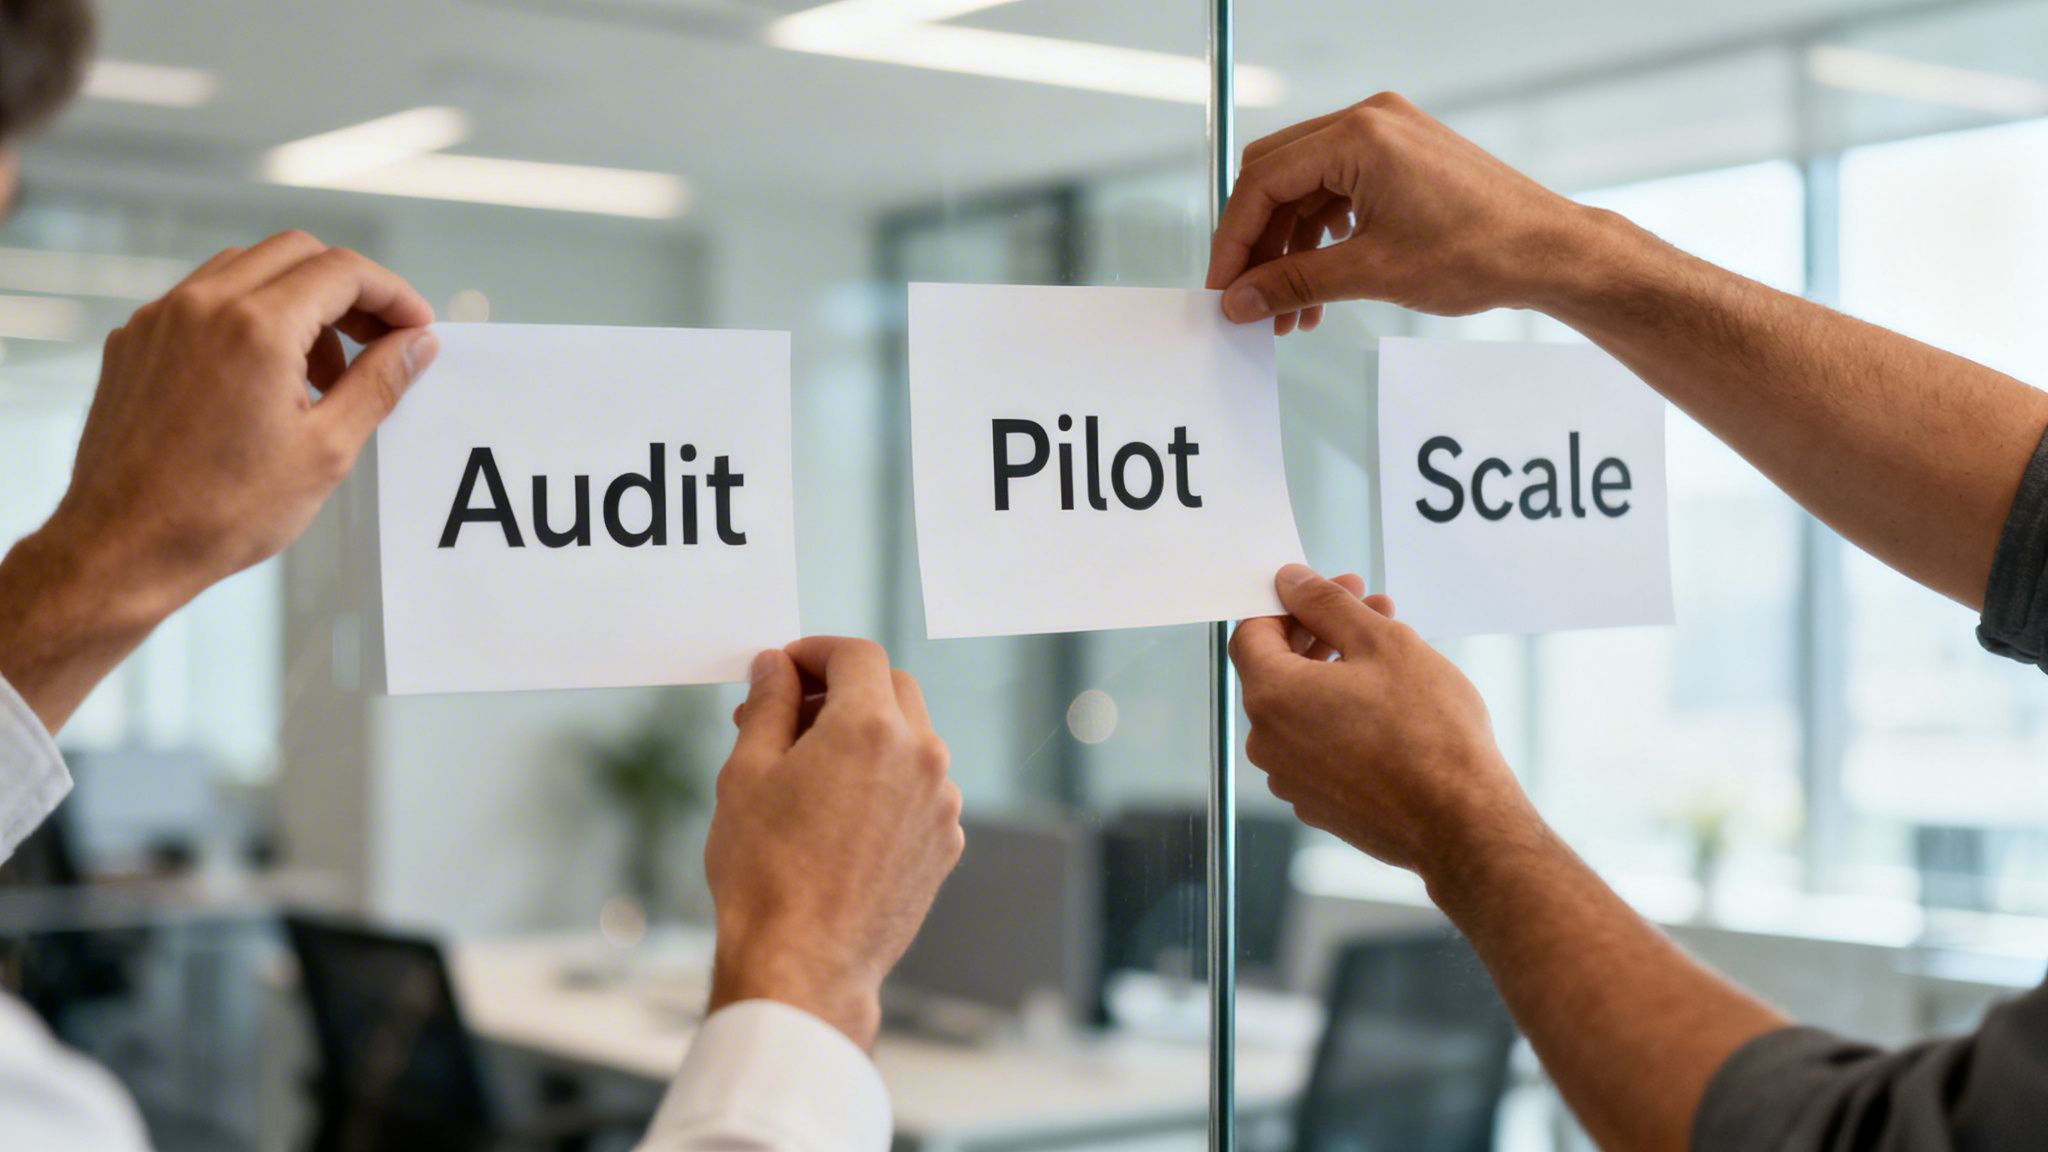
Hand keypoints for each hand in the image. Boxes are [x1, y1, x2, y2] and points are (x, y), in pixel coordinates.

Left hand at [0, 230, 435, 731]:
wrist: (122, 546)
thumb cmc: (223, 511)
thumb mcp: (326, 450)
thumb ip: (378, 383)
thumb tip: (417, 343)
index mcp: (256, 327)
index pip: (343, 271)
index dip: (393, 294)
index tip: (416, 329)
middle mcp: (202, 305)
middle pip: (296, 252)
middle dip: (349, 289)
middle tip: (379, 341)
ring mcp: (160, 318)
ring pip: (247, 268)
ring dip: (299, 300)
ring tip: (322, 372)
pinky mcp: (134, 341)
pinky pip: (204, 300)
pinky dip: (249, 316)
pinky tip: (265, 378)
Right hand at [705, 638, 963, 1048]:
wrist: (804, 965)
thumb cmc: (764, 872)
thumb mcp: (746, 773)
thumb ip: (768, 705)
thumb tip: (777, 666)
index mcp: (871, 728)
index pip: (856, 656)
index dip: (815, 652)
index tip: (783, 668)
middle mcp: (922, 757)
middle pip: (891, 689)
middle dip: (840, 689)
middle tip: (785, 715)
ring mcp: (941, 803)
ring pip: (910, 739)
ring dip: (864, 735)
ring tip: (806, 770)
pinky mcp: (945, 844)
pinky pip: (919, 789)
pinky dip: (885, 781)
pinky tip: (838, 814)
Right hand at [1207, 93, 1597, 331]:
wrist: (1548, 252)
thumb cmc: (1478, 252)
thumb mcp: (1372, 272)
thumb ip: (1295, 282)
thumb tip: (1240, 301)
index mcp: (1359, 136)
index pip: (1263, 181)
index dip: (1234, 240)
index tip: (1221, 287)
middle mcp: (1369, 124)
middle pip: (1276, 179)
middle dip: (1256, 245)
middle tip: (1245, 298)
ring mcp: (1387, 138)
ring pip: (1305, 192)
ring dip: (1289, 251)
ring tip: (1287, 312)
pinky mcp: (1401, 161)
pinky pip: (1337, 195)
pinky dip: (1320, 241)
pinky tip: (1318, 290)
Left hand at [1231, 564, 1540, 882]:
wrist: (1462, 823)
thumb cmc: (1430, 735)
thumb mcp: (1382, 643)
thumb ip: (1327, 604)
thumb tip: (1291, 582)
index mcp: (1273, 697)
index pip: (1252, 633)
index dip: (1290, 603)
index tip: (1328, 590)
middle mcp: (1269, 742)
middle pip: (1278, 669)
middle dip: (1322, 631)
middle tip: (1372, 609)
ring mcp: (1291, 779)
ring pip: (1303, 708)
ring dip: (1337, 674)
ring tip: (1392, 655)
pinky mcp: (1318, 803)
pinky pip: (1318, 746)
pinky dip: (1342, 718)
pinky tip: (1388, 708)